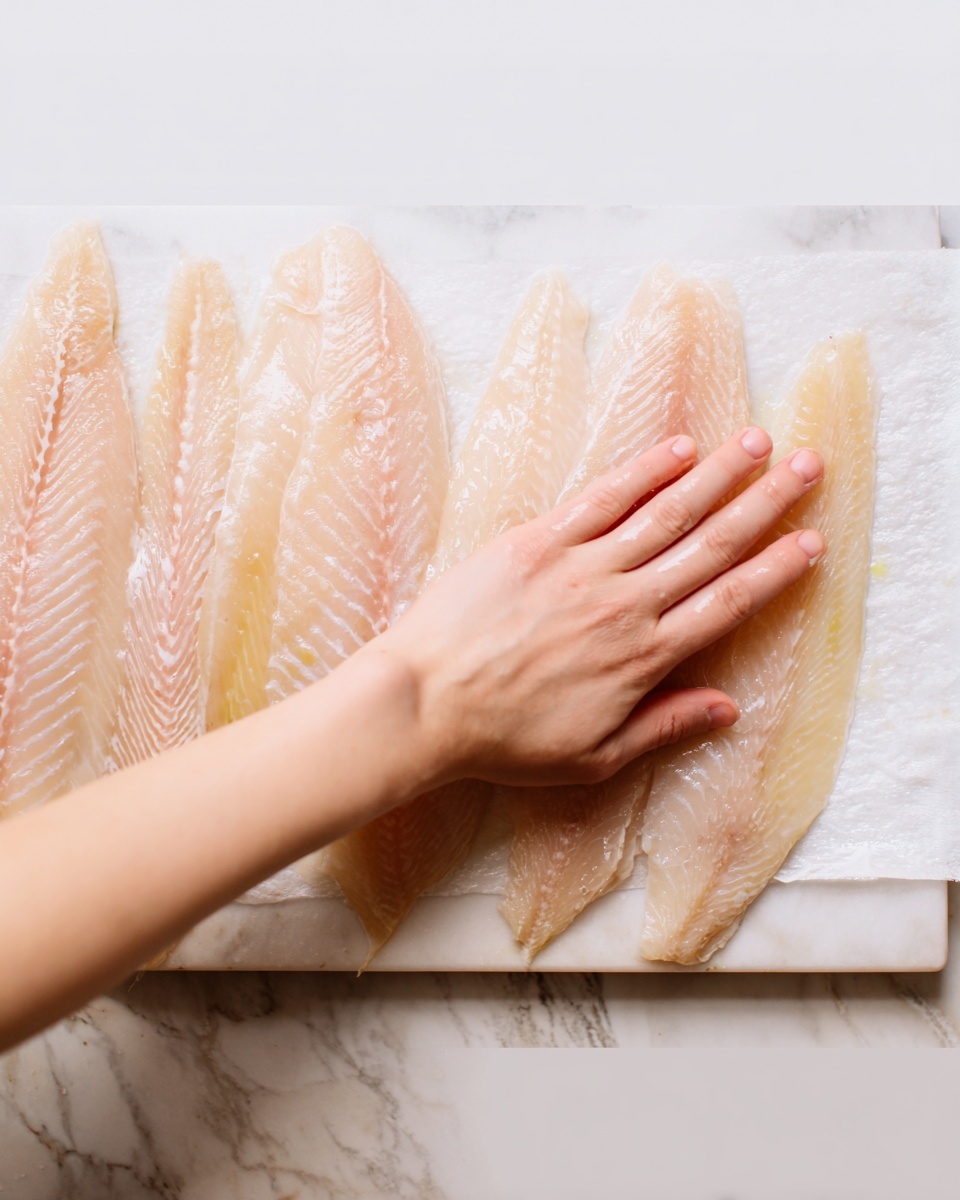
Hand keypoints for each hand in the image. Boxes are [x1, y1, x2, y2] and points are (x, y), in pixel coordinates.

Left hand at [379, 427, 823, 786]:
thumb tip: (729, 709)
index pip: (727, 603)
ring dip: (716, 475)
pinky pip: (600, 498)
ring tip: (756, 441)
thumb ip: (664, 726)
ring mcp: (581, 566)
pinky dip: (642, 472)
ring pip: (665, 512)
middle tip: (806, 466)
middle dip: (764, 504)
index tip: (811, 541)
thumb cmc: (503, 740)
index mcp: (643, 658)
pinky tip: (677, 448)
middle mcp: (624, 604)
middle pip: (710, 545)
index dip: (775, 570)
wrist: (423, 703)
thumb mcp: (592, 757)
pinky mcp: (537, 541)